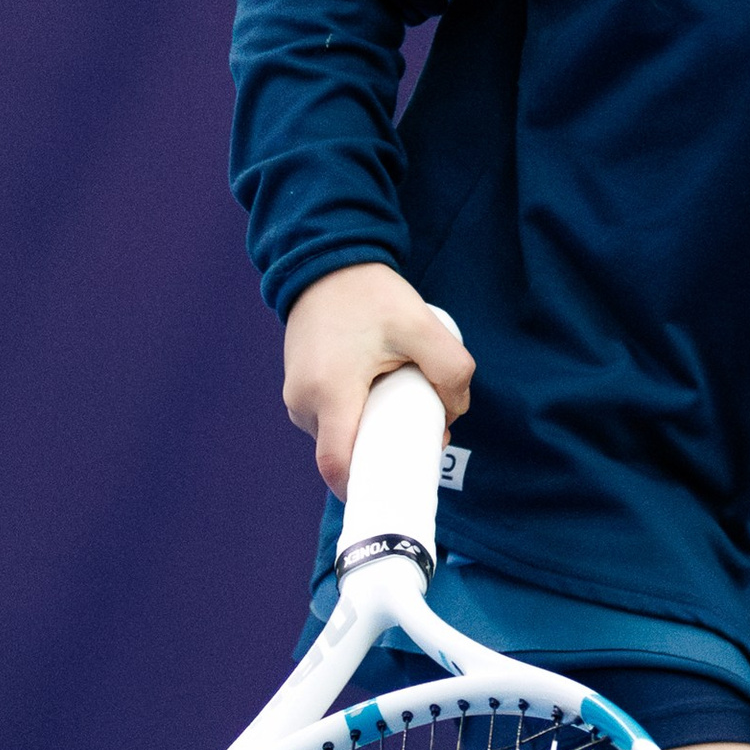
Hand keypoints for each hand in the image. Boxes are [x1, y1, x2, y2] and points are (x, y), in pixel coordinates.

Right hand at [282, 263, 473, 495]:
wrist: (327, 261)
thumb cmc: (370, 294)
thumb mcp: (421, 325)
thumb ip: (451, 370)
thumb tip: (454, 414)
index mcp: (329, 394)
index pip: (338, 466)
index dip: (368, 488)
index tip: (400, 487)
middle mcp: (303, 402)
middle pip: (343, 454)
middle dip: (382, 455)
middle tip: (421, 434)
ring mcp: (296, 396)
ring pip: (337, 437)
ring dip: (369, 433)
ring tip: (401, 404)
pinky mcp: (298, 388)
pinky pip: (329, 420)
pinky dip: (355, 418)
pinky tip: (379, 397)